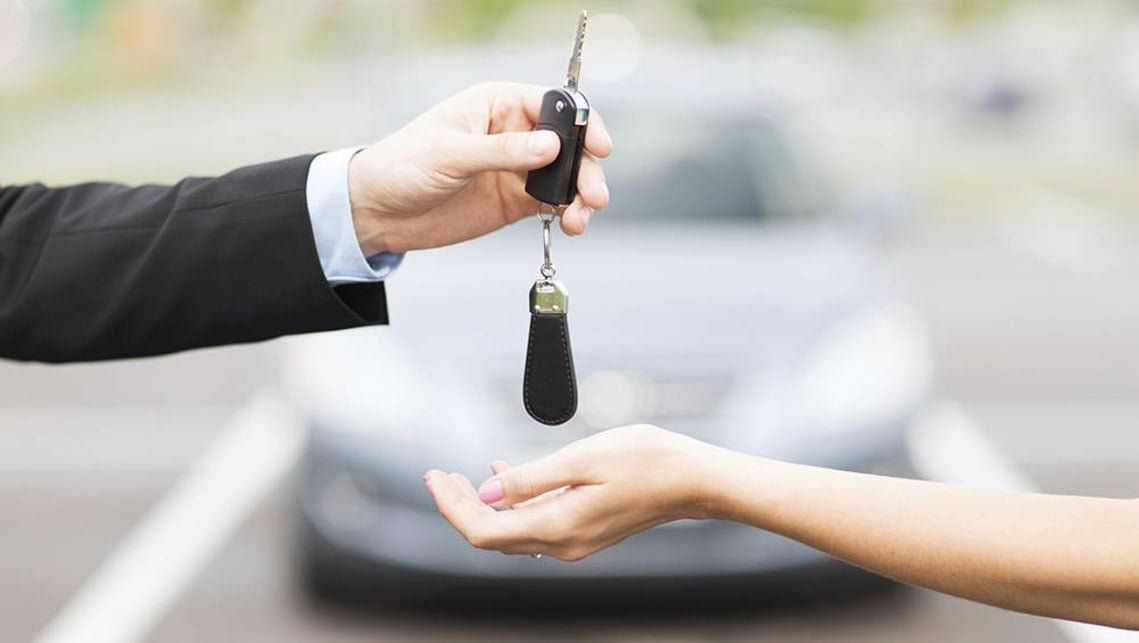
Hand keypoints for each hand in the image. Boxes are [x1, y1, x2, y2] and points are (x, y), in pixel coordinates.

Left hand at [348, 82, 612, 254]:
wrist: (379, 211)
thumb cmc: (403, 166)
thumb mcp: (452, 155)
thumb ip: (503, 151)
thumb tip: (551, 146)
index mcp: (497, 105)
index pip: (554, 104)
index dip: (581, 122)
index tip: (598, 147)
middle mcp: (514, 133)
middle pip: (568, 144)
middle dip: (586, 168)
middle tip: (594, 195)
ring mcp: (517, 168)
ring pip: (566, 176)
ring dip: (580, 195)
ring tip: (580, 219)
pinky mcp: (515, 200)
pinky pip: (554, 203)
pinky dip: (568, 213)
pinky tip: (570, 224)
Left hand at [423, 425, 723, 561]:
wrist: (693, 480)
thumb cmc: (645, 460)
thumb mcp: (580, 459)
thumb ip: (530, 479)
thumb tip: (486, 492)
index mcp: (557, 528)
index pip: (484, 530)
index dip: (452, 507)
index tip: (434, 477)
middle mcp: (562, 544)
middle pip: (493, 535)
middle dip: (460, 505)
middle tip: (438, 474)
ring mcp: (575, 542)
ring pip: (511, 532)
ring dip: (483, 505)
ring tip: (460, 476)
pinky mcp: (586, 532)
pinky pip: (534, 525)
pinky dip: (512, 504)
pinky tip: (504, 476)